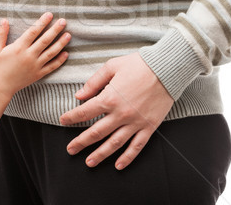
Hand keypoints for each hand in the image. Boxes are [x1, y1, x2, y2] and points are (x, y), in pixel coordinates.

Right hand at [0, 12, 70, 98]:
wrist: (0, 87)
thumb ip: (0, 34)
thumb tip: (4, 20)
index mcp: (19, 48)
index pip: (33, 32)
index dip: (42, 22)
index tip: (49, 14)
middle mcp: (29, 56)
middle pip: (45, 40)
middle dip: (55, 30)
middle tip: (64, 21)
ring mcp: (35, 65)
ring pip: (51, 52)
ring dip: (60, 43)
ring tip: (68, 35)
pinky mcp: (38, 74)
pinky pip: (52, 66)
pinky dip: (60, 60)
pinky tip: (66, 53)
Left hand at [59, 52, 172, 169]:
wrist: (167, 69)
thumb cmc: (139, 65)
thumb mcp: (112, 66)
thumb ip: (94, 82)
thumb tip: (79, 95)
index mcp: (109, 98)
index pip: (84, 112)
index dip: (71, 118)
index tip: (63, 121)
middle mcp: (120, 114)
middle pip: (96, 133)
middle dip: (81, 142)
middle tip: (70, 150)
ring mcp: (135, 122)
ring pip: (114, 143)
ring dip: (100, 154)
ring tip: (89, 162)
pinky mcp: (149, 126)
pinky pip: (137, 146)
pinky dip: (127, 157)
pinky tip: (118, 165)